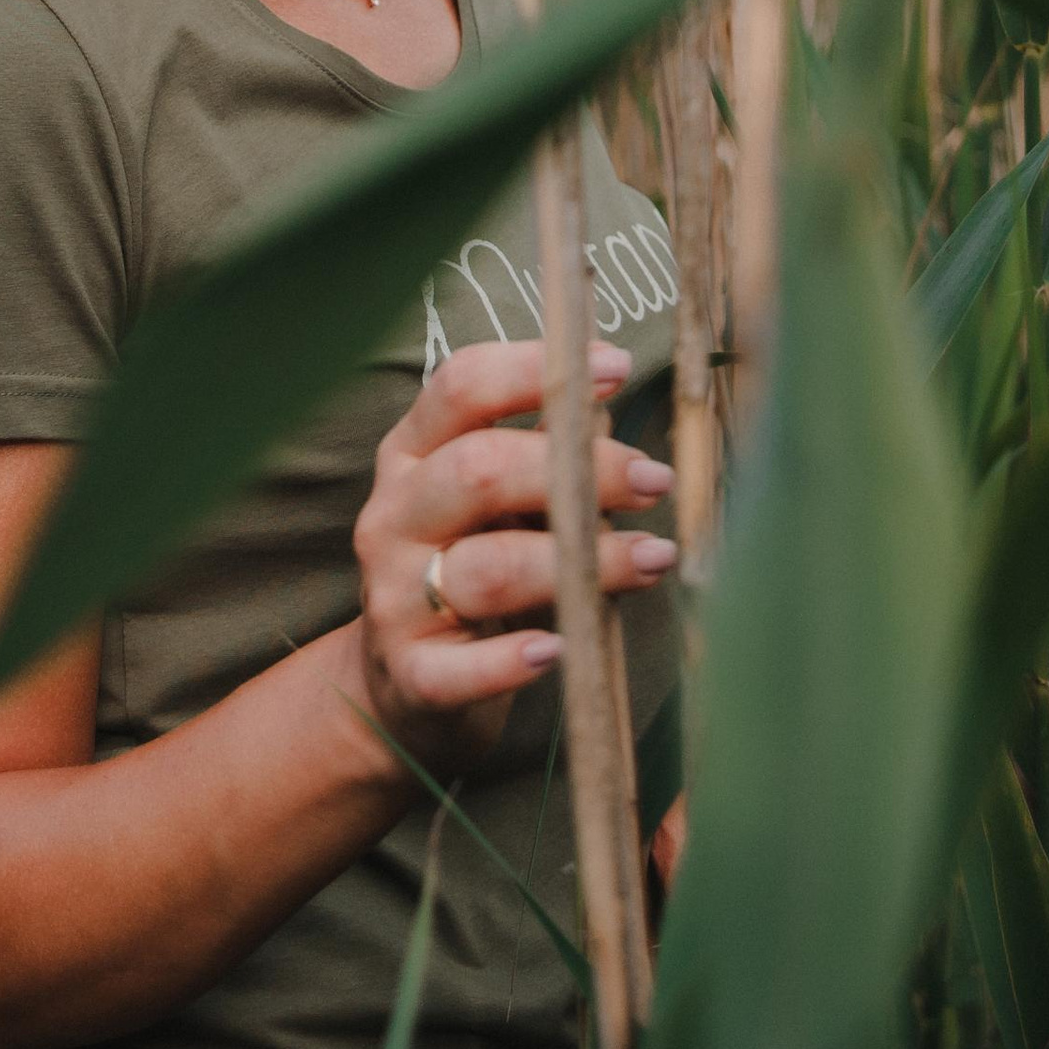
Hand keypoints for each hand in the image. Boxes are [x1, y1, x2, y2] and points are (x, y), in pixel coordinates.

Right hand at [348, 339, 676, 774]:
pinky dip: (509, 662)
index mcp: (412, 453)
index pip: (460, 387)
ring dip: (580, 563)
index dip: (536, 369)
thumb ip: (543, 451)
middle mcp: (394, 515)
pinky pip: (458, 671)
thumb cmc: (470, 566)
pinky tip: (558, 650)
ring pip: (485, 568)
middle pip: (477, 469)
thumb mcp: (494, 500)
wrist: (401, 681)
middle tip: (656, 480)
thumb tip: (604, 404)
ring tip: (654, 559)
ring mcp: (393, 596)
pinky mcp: (408, 674)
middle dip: (578, 469)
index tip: (617, 367)